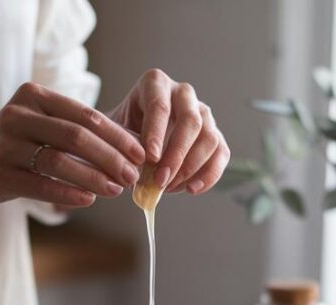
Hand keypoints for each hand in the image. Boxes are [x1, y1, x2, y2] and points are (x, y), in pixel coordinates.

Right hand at [0, 82, 146, 207]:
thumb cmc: (21, 143)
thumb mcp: (45, 125)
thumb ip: (80, 131)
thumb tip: (134, 148)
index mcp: (34, 96)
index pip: (85, 115)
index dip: (117, 136)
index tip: (140, 154)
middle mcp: (17, 116)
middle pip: (74, 136)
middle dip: (109, 158)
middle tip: (132, 176)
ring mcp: (5, 145)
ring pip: (58, 161)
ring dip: (92, 177)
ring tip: (116, 190)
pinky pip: (40, 185)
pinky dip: (67, 193)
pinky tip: (89, 200)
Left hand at [108, 69, 229, 194]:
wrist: (134, 137)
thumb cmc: (122, 132)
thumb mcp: (114, 133)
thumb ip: (123, 146)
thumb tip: (135, 169)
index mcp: (155, 83)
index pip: (160, 106)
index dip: (156, 133)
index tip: (150, 158)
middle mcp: (183, 94)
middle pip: (190, 121)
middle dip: (176, 155)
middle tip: (160, 180)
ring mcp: (202, 113)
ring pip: (209, 138)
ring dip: (191, 168)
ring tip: (169, 187)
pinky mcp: (214, 133)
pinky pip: (221, 153)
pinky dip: (209, 174)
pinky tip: (191, 189)